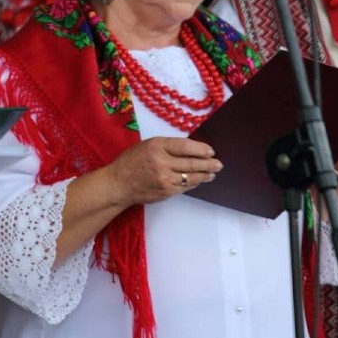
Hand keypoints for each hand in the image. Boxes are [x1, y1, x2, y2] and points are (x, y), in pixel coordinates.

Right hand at [103, 137, 222, 206]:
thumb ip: (168, 146)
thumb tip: (191, 149)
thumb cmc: (131, 162)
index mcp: (157, 146)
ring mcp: (164, 179)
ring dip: (205, 175)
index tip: (210, 151)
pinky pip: (185, 187)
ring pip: (191, 176)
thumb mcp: (147, 145)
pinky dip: (194, 183)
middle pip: (192, 162)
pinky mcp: (166, 192)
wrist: (118, 184)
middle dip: (208, 163)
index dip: (201, 148)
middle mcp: (162, 162)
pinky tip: (199, 180)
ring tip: (212, 173)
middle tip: (218, 163)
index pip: (185, 146)